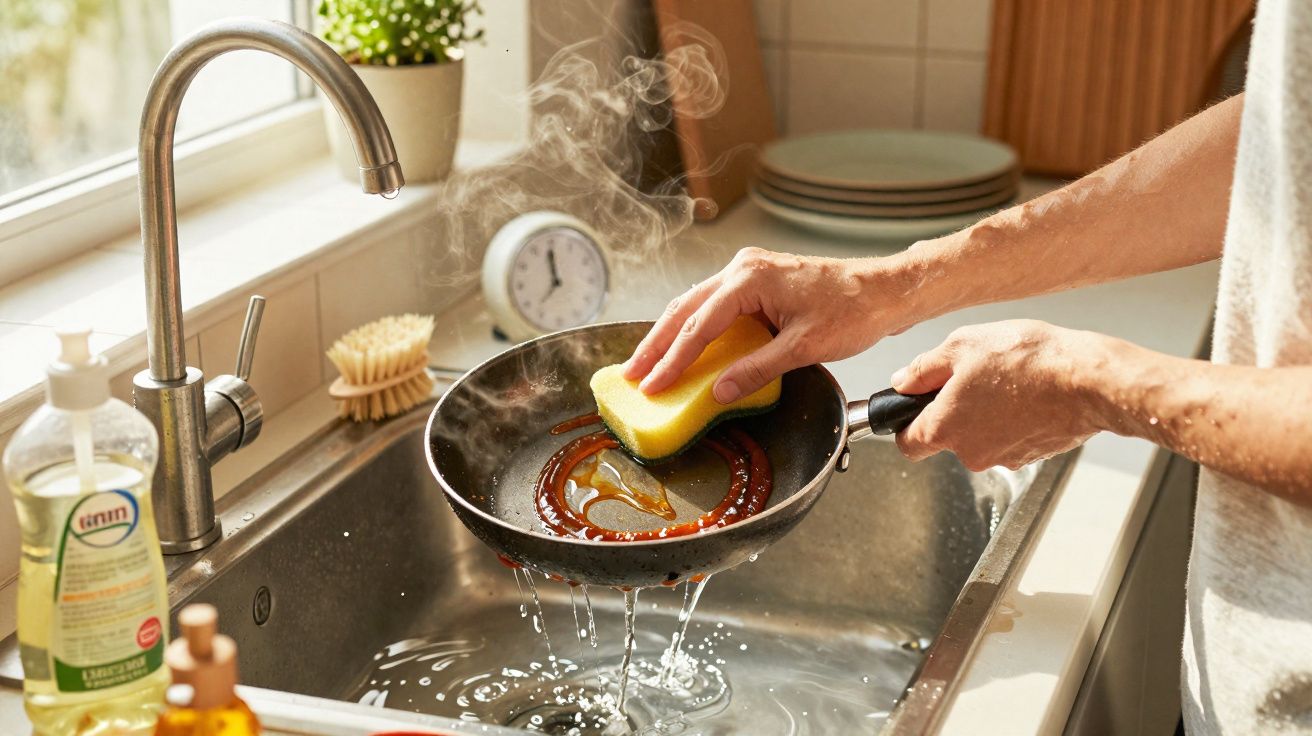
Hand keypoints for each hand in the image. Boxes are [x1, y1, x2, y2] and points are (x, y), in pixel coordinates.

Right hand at [624, 247, 922, 401]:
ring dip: (671, 336)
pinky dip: (695, 329)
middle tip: (634, 375)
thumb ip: (756, 370)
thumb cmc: (853, 310)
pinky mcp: (757, 281)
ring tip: (649, 365)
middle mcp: (743, 268)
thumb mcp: (802, 347)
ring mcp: (749, 271)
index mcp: (750, 278)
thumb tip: (718, 391)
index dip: (673, 360)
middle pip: (685, 309)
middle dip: (657, 344)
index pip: (699, 326)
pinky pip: (715, 306)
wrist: (884, 290)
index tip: (653, 385)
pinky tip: (683, 349)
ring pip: (695, 305)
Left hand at [890, 320, 1103, 470]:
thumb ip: (924, 368)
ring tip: (1009, 381)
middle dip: (955, 411)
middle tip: (975, 377)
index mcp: (944, 427)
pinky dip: (1014, 421)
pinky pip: (1010, 439)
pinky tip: (1028, 395)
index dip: (907, 424)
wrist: (1087, 380)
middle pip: (948, 437)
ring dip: (986, 414)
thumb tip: (903, 382)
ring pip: (980, 437)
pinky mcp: (1031, 457)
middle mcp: (970, 453)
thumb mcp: (962, 346)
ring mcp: (1003, 458)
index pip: (907, 444)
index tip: (916, 408)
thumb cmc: (1028, 360)